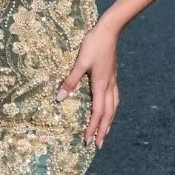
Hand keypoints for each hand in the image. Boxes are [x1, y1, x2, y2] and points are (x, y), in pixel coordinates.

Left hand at [57, 21, 120, 147]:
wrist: (110, 30)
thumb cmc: (94, 44)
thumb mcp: (80, 62)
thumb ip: (70, 81)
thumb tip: (59, 98)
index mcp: (101, 85)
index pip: (98, 112)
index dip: (93, 127)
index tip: (87, 140)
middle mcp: (109, 86)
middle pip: (108, 114)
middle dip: (103, 130)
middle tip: (98, 145)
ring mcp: (113, 81)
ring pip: (113, 107)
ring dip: (109, 121)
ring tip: (105, 132)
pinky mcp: (113, 76)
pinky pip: (114, 99)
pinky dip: (111, 109)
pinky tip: (108, 109)